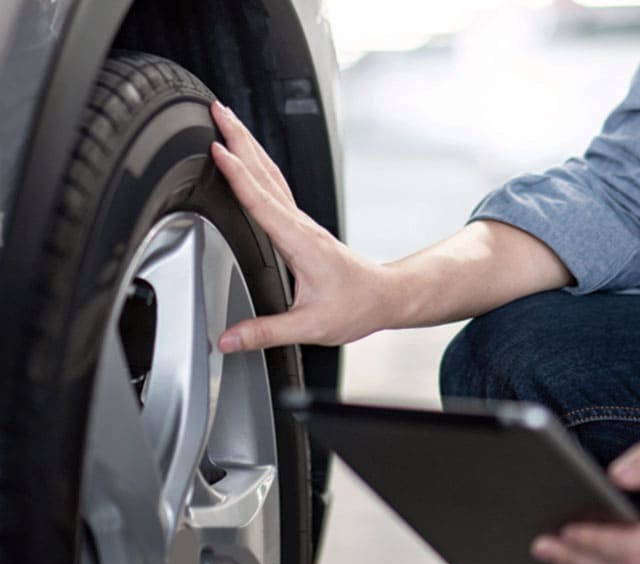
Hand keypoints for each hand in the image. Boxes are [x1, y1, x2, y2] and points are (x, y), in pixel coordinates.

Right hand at [209, 101, 391, 350]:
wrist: (384, 296)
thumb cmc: (355, 307)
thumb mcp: (309, 326)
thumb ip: (265, 332)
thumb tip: (227, 339)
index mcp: (300, 243)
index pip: (262, 201)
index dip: (237, 175)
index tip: (216, 148)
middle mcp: (300, 225)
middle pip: (265, 173)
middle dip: (240, 138)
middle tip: (216, 109)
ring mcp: (301, 223)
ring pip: (271, 175)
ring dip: (248, 145)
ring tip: (227, 121)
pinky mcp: (301, 226)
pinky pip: (275, 188)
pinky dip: (257, 167)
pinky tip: (248, 161)